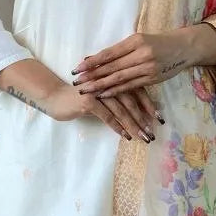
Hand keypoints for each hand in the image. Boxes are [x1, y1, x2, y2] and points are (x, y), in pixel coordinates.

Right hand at [39, 82, 159, 141]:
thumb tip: (140, 112)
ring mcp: (98, 90)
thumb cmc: (81, 98)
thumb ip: (119, 98)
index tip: (160, 120)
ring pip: (121, 110)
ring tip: (143, 137)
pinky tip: (125, 136)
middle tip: (152, 133)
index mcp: (115, 78)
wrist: (55, 97)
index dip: (149, 106)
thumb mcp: (103, 95)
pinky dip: (117, 127)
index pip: (137, 91)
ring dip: (133, 125)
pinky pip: (107, 116)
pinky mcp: (88, 101)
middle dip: (144, 119)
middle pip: (131, 101)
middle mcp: (109, 81)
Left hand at [71, 29, 192, 97]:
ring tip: (85, 90)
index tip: (78, 67)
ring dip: (100, 85)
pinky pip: (130, 86)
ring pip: (119, 78)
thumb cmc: (158, 43)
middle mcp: (141, 53)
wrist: (184, 48)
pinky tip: (103, 94)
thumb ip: (120, 50)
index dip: (92, 61)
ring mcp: (147, 67)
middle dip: (92, 75)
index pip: (109, 53)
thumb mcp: (140, 40)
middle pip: (111, 66)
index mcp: (135, 40)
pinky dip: (115, 91)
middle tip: (76, 81)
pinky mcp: (152, 78)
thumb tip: (94, 58)